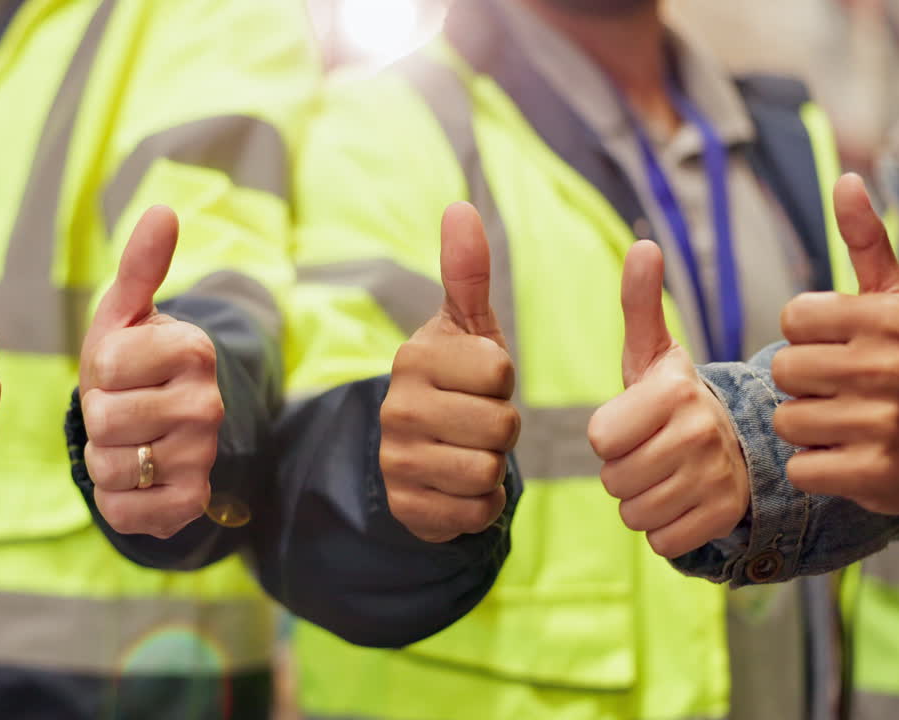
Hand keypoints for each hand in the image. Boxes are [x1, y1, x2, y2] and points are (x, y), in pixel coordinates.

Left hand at [79, 206, 221, 537]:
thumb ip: (141, 267)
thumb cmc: (131, 366)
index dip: (98, 372)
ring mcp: (204, 456)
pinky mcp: (192, 503)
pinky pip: (123, 511)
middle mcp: (208, 404)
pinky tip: (136, 478)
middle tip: (121, 410)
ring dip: (103, 459)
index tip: (120, 371)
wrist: (159, 430)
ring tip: (128, 442)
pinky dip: (115, 499)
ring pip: (109, 468)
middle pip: (105, 420)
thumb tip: (162, 209)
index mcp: (192, 349)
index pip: (105, 367)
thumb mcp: (126, 316)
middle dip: (97, 419)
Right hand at [380, 202, 517, 542]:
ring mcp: (396, 461)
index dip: (503, 381)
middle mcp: (395, 409)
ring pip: (489, 471)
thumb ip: (466, 271)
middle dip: (502, 429)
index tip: (480, 382)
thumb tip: (460, 206)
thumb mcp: (468, 327)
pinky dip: (481, 503)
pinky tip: (460, 484)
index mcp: (413, 358)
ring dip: (493, 466)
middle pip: (500, 426)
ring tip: (469, 451)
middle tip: (476, 421)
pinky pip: (476, 511)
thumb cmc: (458, 380)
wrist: (423, 452)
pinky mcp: (407, 507)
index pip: (499, 372)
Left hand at [588, 241, 748, 557]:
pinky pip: (661, 542)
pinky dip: (664, 530)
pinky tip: (681, 502)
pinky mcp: (724, 517)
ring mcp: (716, 479)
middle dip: (622, 472)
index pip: (600, 438)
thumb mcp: (653, 354)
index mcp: (673, 392)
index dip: (608, 436)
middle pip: (614, 480)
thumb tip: (644, 245)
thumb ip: (640, 304)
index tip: (633, 423)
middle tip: (650, 452)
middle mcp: (699, 434)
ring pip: (635, 514)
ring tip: (665, 475)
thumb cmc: (675, 401)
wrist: (741, 447)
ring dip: (641, 502)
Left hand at [772, 173, 898, 513]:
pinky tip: (853, 458)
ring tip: (853, 425)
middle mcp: (890, 367)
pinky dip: (819, 469)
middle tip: (849, 391)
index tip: (846, 348)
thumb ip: (866, 242)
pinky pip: (801, 467)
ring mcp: (884, 422)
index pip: (793, 319)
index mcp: (890, 318)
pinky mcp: (875, 474)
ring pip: (788, 420)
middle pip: (784, 370)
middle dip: (807, 384)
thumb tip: (845, 180)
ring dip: (811, 427)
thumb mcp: (897, 301)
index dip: (811, 337)